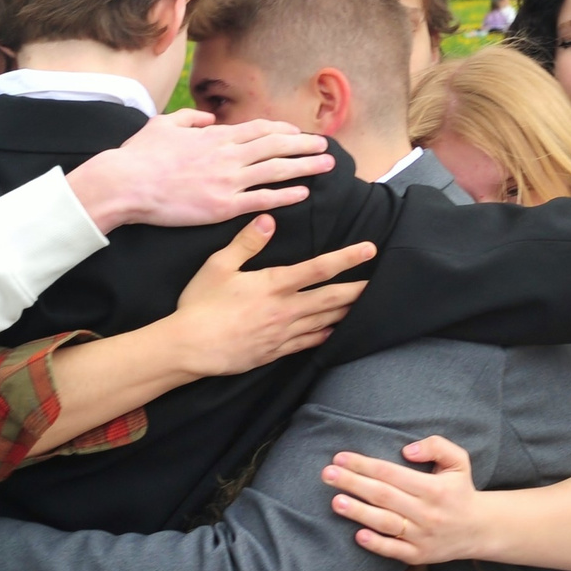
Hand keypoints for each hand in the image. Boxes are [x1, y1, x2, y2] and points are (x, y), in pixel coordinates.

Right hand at [67, 112, 334, 232]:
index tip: (296, 133)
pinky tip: (303, 194)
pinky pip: (262, 199)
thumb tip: (208, 116)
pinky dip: (285, 195)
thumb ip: (190, 118)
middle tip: (326, 146)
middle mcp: (227, 155)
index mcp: (214, 135)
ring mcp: (228, 181)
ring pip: (275, 171)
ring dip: (304, 167)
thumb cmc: (140, 156)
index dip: (280, 131)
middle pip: (275, 147)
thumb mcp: (163, 124)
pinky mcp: (223, 206)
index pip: (257, 130)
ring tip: (326, 166)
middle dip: (303, 145)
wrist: (127, 183)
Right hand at [168, 216, 372, 376]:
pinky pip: (308, 343)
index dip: (346, 258)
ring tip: (364, 305)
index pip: (319, 268)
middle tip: (380, 284)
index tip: (369, 250)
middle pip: (331, 299)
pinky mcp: (275, 351)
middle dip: (357, 291)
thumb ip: (246, 242)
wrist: (189, 348)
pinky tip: (333, 330)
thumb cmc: (200, 304)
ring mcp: (283, 333)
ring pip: (324, 321)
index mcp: (273, 284)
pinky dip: (324, 335)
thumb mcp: (219, 265)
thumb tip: (269, 218)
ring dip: (346, 312)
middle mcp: (285, 309)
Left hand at [321, 436, 489, 564]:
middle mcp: (427, 513)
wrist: (480, 529)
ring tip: (335, 501)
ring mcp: (422, 536)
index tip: (340, 457)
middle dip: (353, 483)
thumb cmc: (461, 490)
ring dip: (358, 512)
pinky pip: (394, 550)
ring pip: (385, 523)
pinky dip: (376, 544)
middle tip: (327, 474)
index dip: (364, 464)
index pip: (391, 473)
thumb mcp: (459, 460)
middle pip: (383, 496)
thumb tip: (406, 451)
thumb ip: (436, 446)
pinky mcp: (419, 555)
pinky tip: (357, 535)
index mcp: (434, 488)